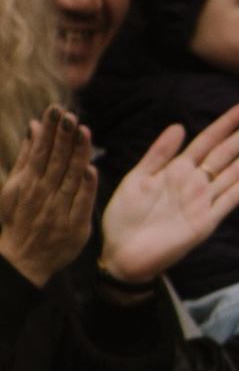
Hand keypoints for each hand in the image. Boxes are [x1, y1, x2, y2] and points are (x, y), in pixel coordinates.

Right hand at [0, 108, 100, 285]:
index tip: (56, 110)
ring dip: (77, 155)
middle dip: (63, 137)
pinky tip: (91, 169)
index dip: (49, 131)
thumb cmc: (18, 219)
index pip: (41, 152)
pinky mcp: (74, 227)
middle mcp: (43, 195)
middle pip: (56, 162)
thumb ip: (27, 157)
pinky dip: (87, 187)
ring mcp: (59, 211)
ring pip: (70, 178)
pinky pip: (82, 204)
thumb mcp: (15, 187)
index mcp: (28, 184)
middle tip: (71, 115)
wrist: (23, 260)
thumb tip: (34, 127)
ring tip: (84, 131)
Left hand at [95, 104, 238, 288]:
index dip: (229, 121)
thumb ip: (158, 153)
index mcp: (177, 169)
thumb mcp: (137, 178)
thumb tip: (179, 126)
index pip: (209, 138)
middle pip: (228, 151)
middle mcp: (195, 182)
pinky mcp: (205, 222)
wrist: (122, 253)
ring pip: (234, 171)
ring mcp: (202, 202)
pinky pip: (229, 199)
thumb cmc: (125, 217)